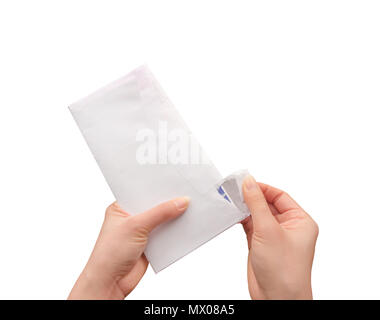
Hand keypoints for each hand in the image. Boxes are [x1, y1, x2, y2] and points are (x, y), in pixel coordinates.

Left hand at [68, 197, 189, 299]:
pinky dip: (175, 231)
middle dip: (168, 202)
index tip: (174, 181)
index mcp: (121, 207)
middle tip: (185, 193)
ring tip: (190, 207)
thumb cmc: (110, 253)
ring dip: (173, 217)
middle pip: (154, 206)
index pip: (142, 192)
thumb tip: (181, 202)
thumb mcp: (136, 226)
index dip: (157, 187)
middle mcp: (131, 217)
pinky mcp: (150, 244)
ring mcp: (141, 231)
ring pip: (162, 220)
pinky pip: (166, 234)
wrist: (110, 282)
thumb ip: (160, 213)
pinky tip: (185, 225)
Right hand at [241, 175, 317, 299]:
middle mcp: (288, 227)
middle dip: (252, 197)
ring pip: (257, 214)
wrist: (276, 298)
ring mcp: (273, 236)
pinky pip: (250, 225)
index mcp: (300, 221)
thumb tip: (249, 183)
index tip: (246, 182)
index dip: (263, 188)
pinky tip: (232, 214)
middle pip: (268, 204)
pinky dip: (241, 219)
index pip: (280, 196)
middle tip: (235, 189)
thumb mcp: (269, 230)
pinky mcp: (260, 244)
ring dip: (245, 208)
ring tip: (231, 199)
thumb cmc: (285, 271)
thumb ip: (257, 204)